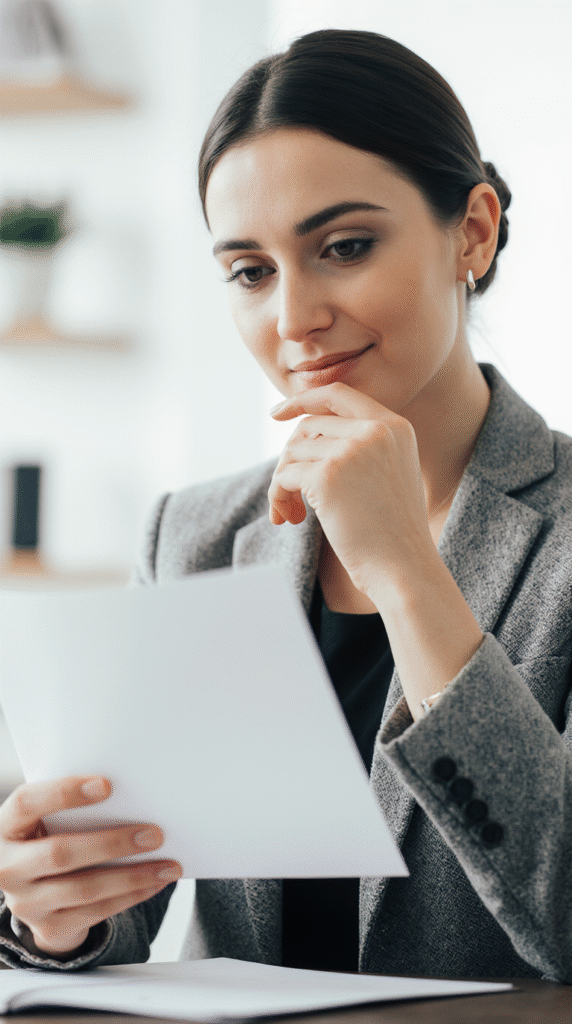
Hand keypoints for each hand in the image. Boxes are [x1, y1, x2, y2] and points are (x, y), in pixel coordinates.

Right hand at [0, 776, 181, 956]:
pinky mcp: (48, 927)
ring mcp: (26, 903)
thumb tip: (130, 793)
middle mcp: (7, 868)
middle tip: (155, 834)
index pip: (26, 803)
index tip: (107, 784)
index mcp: (5, 827)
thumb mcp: (45, 819)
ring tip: (168, 864)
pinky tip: (155, 883)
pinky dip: (131, 896)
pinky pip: (96, 912)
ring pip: (84, 889)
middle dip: (112, 843)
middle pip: (60, 854)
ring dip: (132, 876)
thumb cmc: (48, 836)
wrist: (32, 890)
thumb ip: (70, 807)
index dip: (64, 793)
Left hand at [268, 382, 433, 598]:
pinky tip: (289, 519)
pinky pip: (284, 476)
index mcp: (394, 426)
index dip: (303, 399)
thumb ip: (359, 447)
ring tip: (292, 514)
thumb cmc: (392, 533)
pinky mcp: (328, 475)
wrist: (405, 568)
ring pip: (292, 453)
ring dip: (282, 484)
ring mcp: (352, 451)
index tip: (277, 414)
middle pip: (308, 427)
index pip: (338, 394)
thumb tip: (301, 434)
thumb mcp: (388, 475)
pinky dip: (278, 497)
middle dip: (292, 460)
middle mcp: (374, 431)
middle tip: (290, 497)